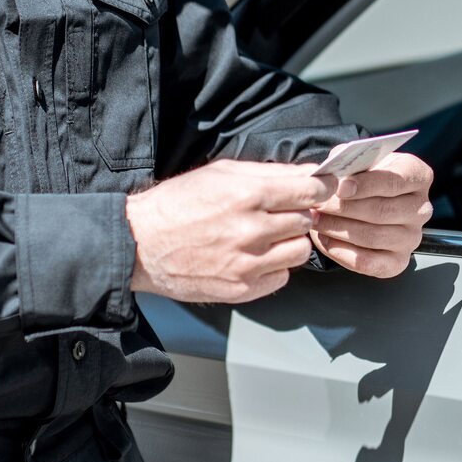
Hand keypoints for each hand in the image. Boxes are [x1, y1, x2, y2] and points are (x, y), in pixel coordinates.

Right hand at [126, 159, 335, 303]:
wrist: (140, 243)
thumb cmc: (179, 203)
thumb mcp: (222, 172)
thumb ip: (270, 172)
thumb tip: (311, 172)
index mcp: (249, 195)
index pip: (311, 191)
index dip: (322, 188)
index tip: (321, 188)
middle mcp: (251, 230)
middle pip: (307, 221)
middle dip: (299, 214)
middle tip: (280, 212)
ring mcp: (247, 264)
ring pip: (300, 251)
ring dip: (291, 241)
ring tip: (268, 235)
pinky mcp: (241, 289)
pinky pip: (282, 277)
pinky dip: (275, 267)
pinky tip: (254, 256)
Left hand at [310, 153, 433, 277]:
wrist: (367, 199)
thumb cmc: (364, 177)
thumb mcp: (360, 160)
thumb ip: (349, 162)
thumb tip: (333, 173)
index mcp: (417, 176)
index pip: (395, 181)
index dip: (365, 185)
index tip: (339, 187)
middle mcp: (421, 209)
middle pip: (381, 211)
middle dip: (343, 209)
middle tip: (318, 205)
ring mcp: (411, 238)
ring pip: (372, 237)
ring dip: (337, 229)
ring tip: (316, 220)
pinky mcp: (398, 262)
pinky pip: (368, 262)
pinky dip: (341, 252)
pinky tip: (324, 239)